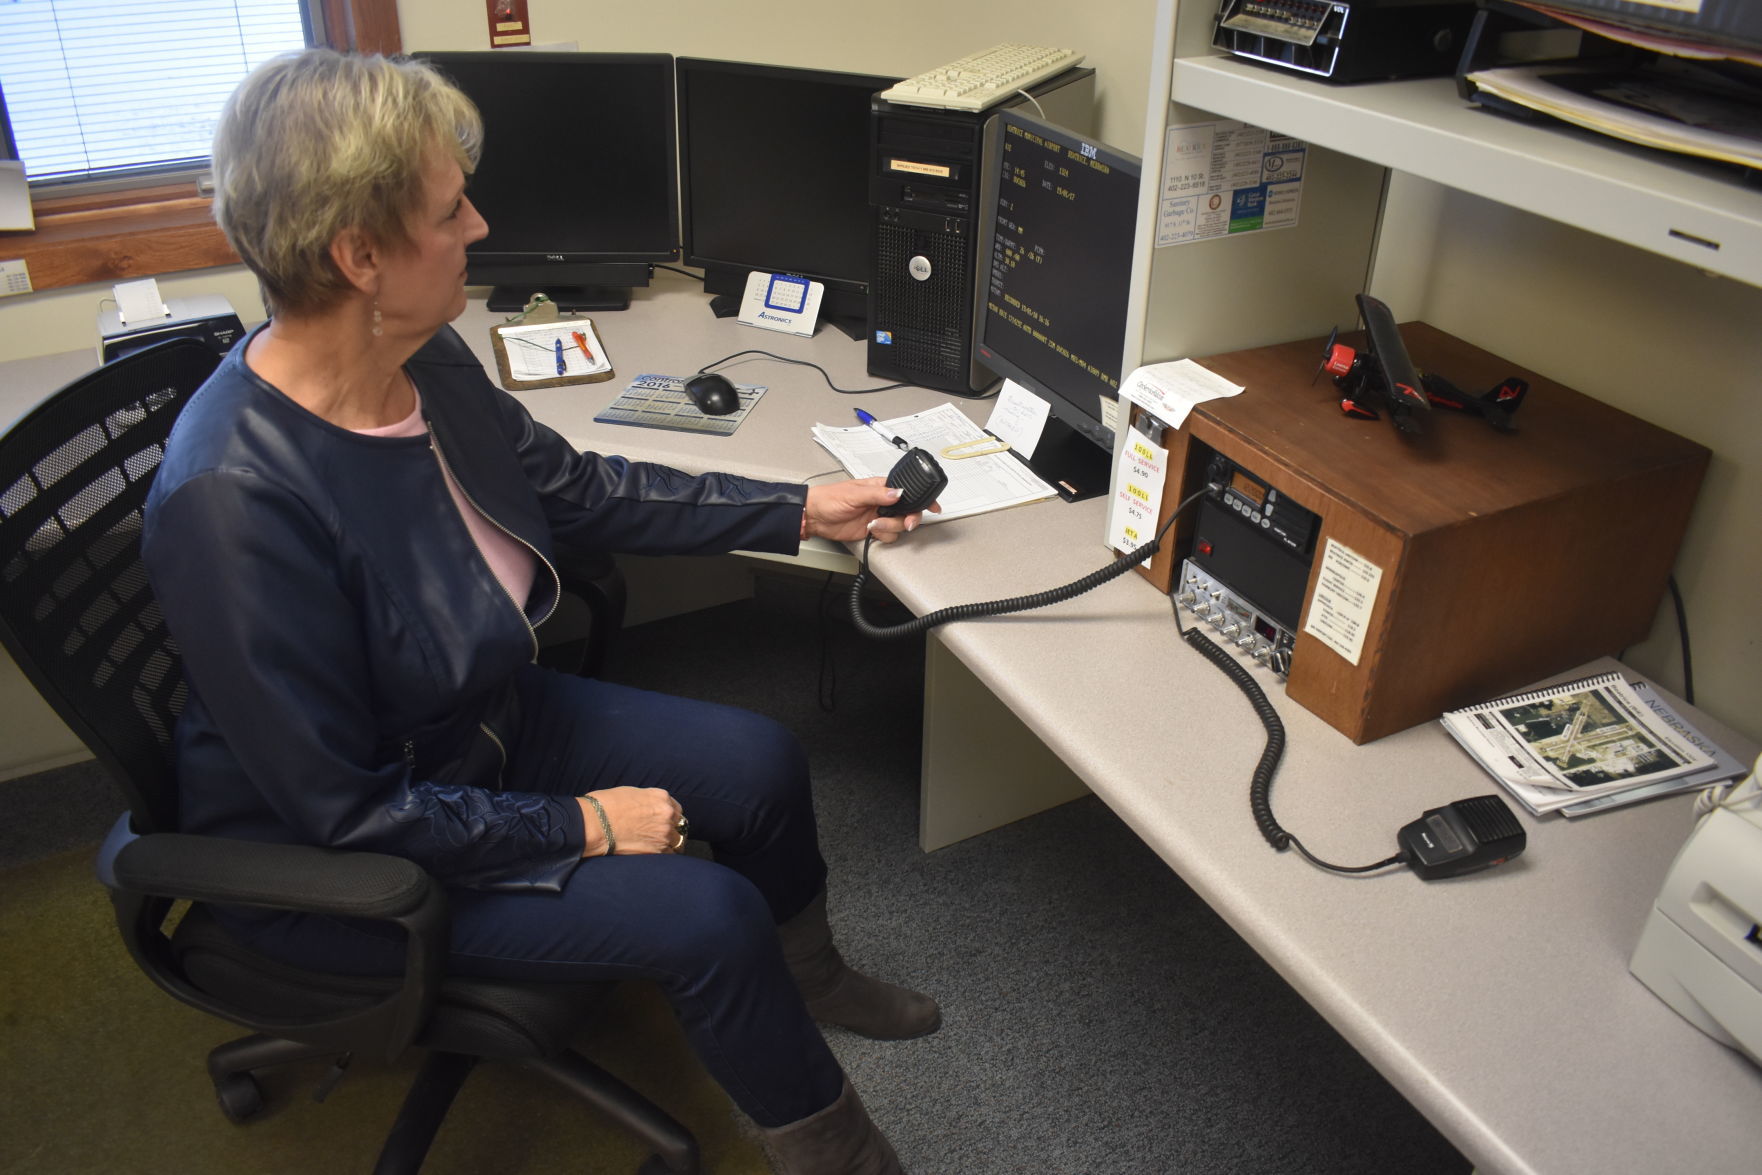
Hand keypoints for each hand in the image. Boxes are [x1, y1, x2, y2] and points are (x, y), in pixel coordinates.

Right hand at [578, 787, 685, 855]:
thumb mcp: (630, 793)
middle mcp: (667, 814)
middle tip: (659, 836)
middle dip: (671, 830)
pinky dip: (663, 856)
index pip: (676, 809)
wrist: (595, 824)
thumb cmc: (605, 806)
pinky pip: (669, 855)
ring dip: (669, 844)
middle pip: (679, 825)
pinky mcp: (657, 851)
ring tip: (657, 847)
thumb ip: (647, 801)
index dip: (669, 817)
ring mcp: (664, 833)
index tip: (664, 823)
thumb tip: (647, 809)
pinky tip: (653, 855)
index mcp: (661, 797)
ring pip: (677, 841)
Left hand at [803, 478, 940, 544]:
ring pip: (899, 526)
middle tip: (906, 523)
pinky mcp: (873, 530)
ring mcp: (879, 516)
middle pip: (908, 511)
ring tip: (873, 524)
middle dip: (909, 518)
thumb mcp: (854, 494)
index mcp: (880, 487)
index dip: (922, 499)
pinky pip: (888, 536)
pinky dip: (882, 536)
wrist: (814, 518)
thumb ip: (878, 494)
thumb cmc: (829, 499)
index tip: (932, 506)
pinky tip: (870, 530)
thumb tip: (897, 493)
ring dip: (889, 528)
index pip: (907, 491)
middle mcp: (883, 501)